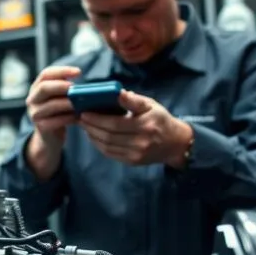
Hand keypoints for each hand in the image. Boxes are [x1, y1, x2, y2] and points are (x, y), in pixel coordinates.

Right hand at [24, 66, 81, 179]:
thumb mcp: (61, 98)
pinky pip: (54, 121)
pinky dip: (68, 118)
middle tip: (76, 88)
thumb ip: (68, 90)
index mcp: (37, 87)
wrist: (49, 136)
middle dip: (61, 86)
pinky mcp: (41, 126)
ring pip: (50, 105)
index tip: (79, 72)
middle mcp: (33, 99)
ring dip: (67, 103)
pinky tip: (78, 117)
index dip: (62, 70)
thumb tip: (87, 86)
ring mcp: (35, 113)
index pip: (46, 74)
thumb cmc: (59, 112)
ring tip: (80, 104)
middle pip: (44, 87)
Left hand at [78, 90, 193, 167]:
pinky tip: (94, 136)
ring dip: (92, 136)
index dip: (97, 119)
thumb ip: (133, 101)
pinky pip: (110, 153)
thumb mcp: (150, 105)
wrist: (175, 143)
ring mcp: (136, 154)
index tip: (84, 112)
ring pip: (107, 146)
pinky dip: (99, 145)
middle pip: (108, 136)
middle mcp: (141, 141)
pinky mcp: (132, 161)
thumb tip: (117, 93)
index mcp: (145, 125)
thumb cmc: (160, 119)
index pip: (115, 123)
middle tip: (80, 118)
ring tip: (85, 126)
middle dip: (91, 127)